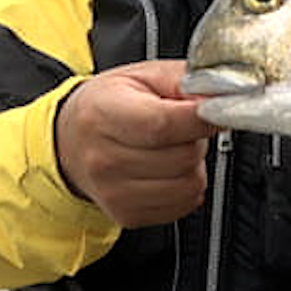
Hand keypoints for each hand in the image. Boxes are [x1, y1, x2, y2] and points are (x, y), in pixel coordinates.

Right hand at [55, 60, 219, 227]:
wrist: (70, 142)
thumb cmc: (107, 105)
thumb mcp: (143, 75)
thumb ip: (186, 80)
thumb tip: (220, 98)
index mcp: (103, 114)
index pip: (163, 124)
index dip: (201, 117)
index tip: (215, 109)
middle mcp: (104, 159)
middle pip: (183, 156)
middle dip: (195, 138)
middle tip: (180, 126)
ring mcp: (115, 193)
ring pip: (190, 183)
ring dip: (192, 163)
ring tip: (170, 147)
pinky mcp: (128, 215)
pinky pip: (186, 203)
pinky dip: (186, 185)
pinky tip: (166, 169)